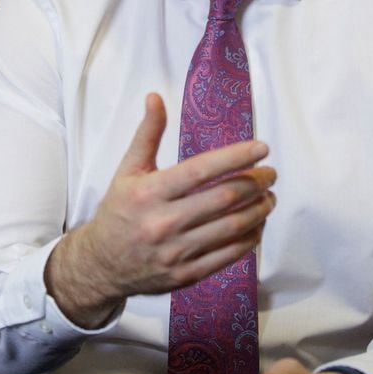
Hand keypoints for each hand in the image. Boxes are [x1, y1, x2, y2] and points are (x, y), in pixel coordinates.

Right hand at [45, 93, 275, 327]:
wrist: (101, 265)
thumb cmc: (119, 210)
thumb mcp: (128, 170)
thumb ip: (147, 134)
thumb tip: (156, 97)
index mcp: (150, 193)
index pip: (201, 170)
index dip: (235, 157)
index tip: (261, 148)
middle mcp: (164, 223)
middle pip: (223, 198)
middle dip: (255, 183)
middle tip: (271, 173)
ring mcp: (176, 252)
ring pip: (231, 228)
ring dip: (258, 210)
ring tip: (269, 197)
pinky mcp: (186, 276)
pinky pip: (227, 256)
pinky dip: (249, 239)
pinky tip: (257, 225)